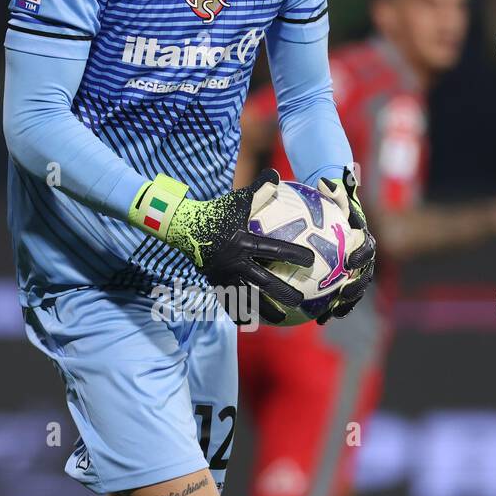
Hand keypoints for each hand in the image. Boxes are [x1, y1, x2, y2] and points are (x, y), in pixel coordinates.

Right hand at [130, 168, 312, 311]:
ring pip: (248, 298)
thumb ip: (258, 188)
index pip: (274, 250)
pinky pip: (230, 302)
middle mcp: (235, 262)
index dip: (293, 255)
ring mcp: (224, 276)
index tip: (311, 260)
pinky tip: (252, 322)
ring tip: (281, 320)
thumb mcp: (237, 199)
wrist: (183, 228)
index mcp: (243, 242)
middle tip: (300, 300)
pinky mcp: (215, 284)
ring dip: (264, 310)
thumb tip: (277, 173)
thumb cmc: (216, 211)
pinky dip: (241, 313)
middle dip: (283, 292)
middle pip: (263, 282)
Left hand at [315, 167, 376, 323]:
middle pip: (363, 276)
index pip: (367, 248)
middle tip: (344, 295)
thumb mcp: (334, 193)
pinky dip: (330, 308)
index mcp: (363, 239)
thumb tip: (325, 182)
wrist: (334, 211)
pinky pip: (337, 296)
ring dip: (344, 304)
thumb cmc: (333, 201)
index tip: (351, 260)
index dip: (361, 256)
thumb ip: (334, 190)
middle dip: (356, 288)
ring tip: (331, 314)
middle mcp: (361, 257)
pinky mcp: (342, 280)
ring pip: (353, 291)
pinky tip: (317, 319)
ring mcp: (353, 271)